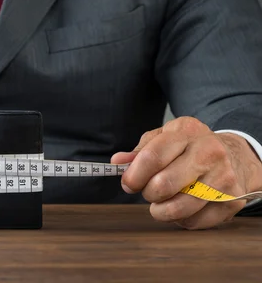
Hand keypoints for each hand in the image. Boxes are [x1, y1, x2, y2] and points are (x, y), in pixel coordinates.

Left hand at [111, 117, 261, 229]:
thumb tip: (117, 163)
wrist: (235, 156)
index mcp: (187, 132)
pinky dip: (181, 220)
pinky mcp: (232, 200)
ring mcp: (224, 177)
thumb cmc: (190, 147)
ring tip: (161, 203)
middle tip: (148, 191)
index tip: (128, 183)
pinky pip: (195, 222)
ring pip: (179, 208)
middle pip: (163, 185)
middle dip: (147, 193)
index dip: (134, 175)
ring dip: (161, 211)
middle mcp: (209, 152)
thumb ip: (140, 151)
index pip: (152, 157)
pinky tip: (182, 207)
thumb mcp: (165, 138)